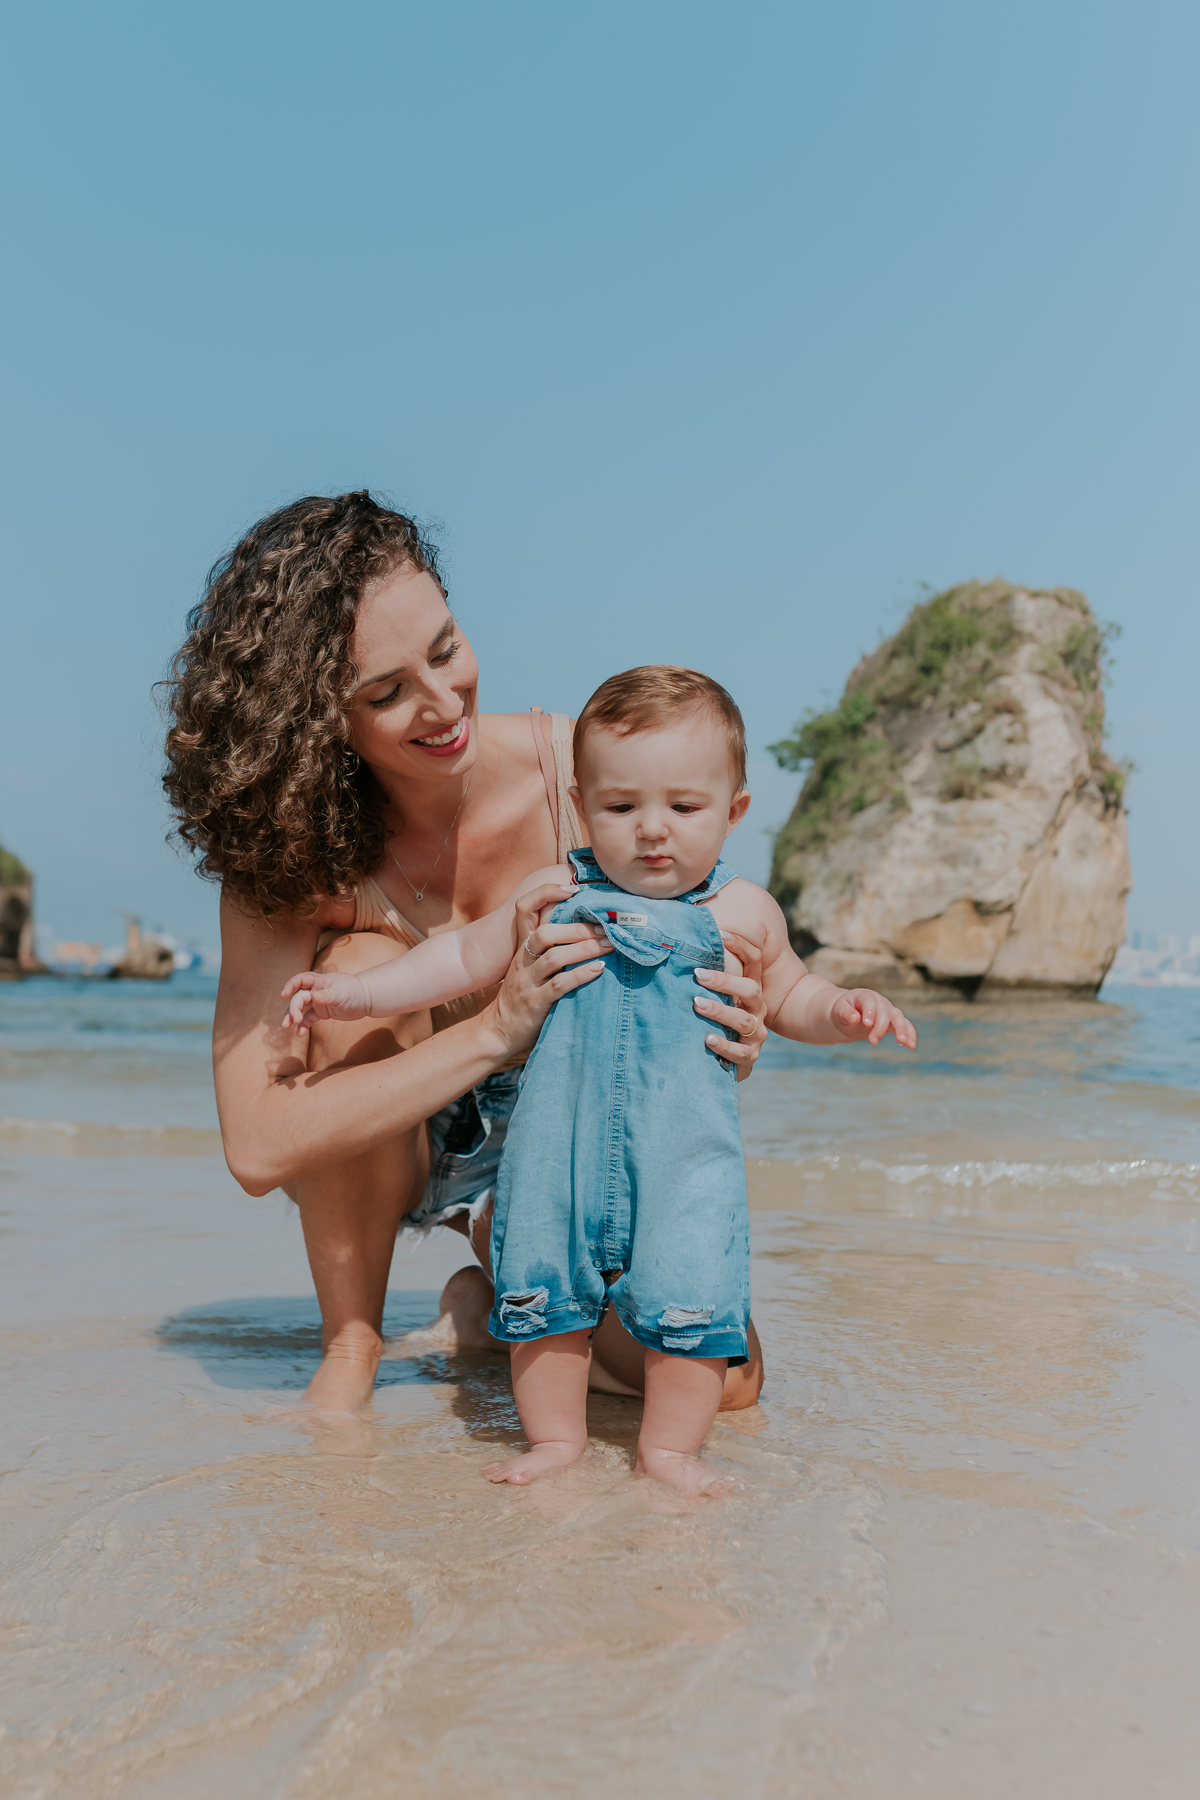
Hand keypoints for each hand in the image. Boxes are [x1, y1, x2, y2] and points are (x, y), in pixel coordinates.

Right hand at [280, 969, 369, 1035]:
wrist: (367, 999)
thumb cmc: (354, 992)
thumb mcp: (341, 993)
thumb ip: (327, 995)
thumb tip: (314, 996)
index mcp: (319, 981)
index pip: (300, 980)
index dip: (290, 985)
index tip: (284, 995)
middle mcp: (316, 990)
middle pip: (299, 997)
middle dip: (293, 1008)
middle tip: (294, 1020)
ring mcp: (318, 1002)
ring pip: (301, 1008)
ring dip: (293, 1016)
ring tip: (287, 1027)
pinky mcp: (322, 1012)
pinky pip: (309, 1018)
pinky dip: (303, 1025)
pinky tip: (300, 1033)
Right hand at [485, 891, 612, 1059]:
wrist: (498, 1031)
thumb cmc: (522, 997)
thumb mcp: (529, 969)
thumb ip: (549, 952)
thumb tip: (585, 933)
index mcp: (522, 948)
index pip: (525, 911)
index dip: (545, 895)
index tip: (573, 890)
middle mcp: (523, 961)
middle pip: (546, 933)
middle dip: (578, 929)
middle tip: (606, 928)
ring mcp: (527, 982)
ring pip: (555, 958)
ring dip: (585, 949)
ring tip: (609, 946)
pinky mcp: (535, 1002)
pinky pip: (559, 985)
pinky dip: (581, 974)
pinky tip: (598, 969)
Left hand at [693, 930, 769, 1081]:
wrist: (725, 1064)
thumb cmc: (715, 1021)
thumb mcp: (713, 997)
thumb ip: (704, 976)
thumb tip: (676, 941)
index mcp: (750, 991)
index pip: (754, 961)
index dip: (742, 946)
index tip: (721, 932)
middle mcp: (757, 1010)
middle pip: (751, 991)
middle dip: (725, 982)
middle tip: (698, 974)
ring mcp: (755, 1035)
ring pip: (745, 1021)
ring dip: (720, 1012)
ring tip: (697, 1005)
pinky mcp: (748, 1059)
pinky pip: (740, 1053)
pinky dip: (724, 1046)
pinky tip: (707, 1039)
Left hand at [830, 988, 917, 1048]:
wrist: (848, 1014)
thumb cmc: (842, 1011)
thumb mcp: (838, 1011)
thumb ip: (845, 1013)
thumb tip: (855, 1018)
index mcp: (864, 996)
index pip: (869, 1000)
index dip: (870, 1011)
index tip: (867, 1024)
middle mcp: (879, 1001)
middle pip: (884, 1010)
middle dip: (880, 1026)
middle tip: (873, 1041)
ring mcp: (888, 1011)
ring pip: (898, 1017)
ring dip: (902, 1029)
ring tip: (903, 1042)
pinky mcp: (894, 1022)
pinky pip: (906, 1026)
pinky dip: (910, 1034)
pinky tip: (911, 1046)